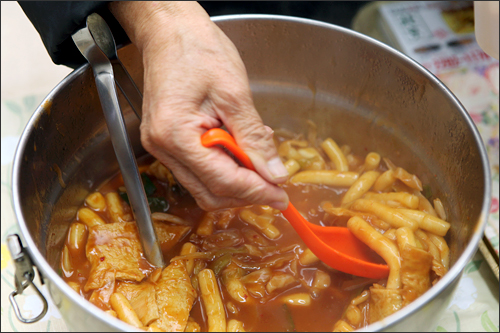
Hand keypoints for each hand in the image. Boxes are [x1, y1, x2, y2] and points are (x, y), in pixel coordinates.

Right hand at [109, 1, 288, 210]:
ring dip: (236, 183)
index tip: (281, 196)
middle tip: (276, 186)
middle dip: (246, 194)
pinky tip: (242, 151)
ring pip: (203, 186)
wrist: (170, 31)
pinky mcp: (167, 142)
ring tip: (261, 163)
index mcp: (175, 135)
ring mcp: (161, 147)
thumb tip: (273, 173)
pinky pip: (198, 169)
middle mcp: (163, 148)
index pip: (222, 181)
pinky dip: (224, 169)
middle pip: (209, 193)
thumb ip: (254, 139)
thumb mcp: (235, 94)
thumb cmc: (198, 51)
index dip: (256, 192)